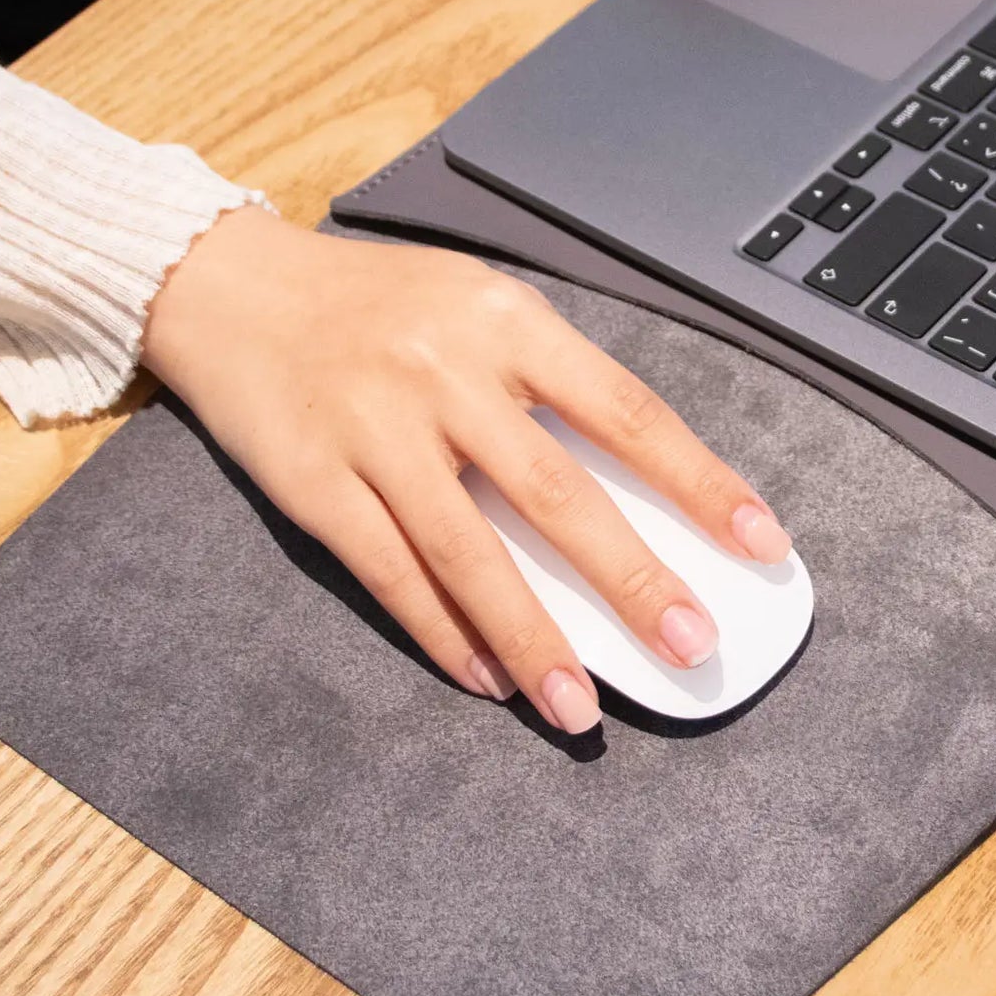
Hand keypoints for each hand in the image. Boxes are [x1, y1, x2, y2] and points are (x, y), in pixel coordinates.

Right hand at [142, 207, 791, 735]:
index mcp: (508, 321)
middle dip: (631, 580)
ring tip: (580, 708)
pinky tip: (489, 680)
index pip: (627, 411)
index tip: (762, 542)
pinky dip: (443, 633)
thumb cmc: (379, 305)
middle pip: (558, 494)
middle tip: (691, 647)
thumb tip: (641, 484)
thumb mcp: (478, 306)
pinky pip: (391, 573)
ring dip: (534, 639)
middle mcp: (447, 373)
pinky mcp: (314, 482)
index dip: (700, 481)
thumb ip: (550, 380)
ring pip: (472, 553)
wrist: (234, 287)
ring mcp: (377, 431)